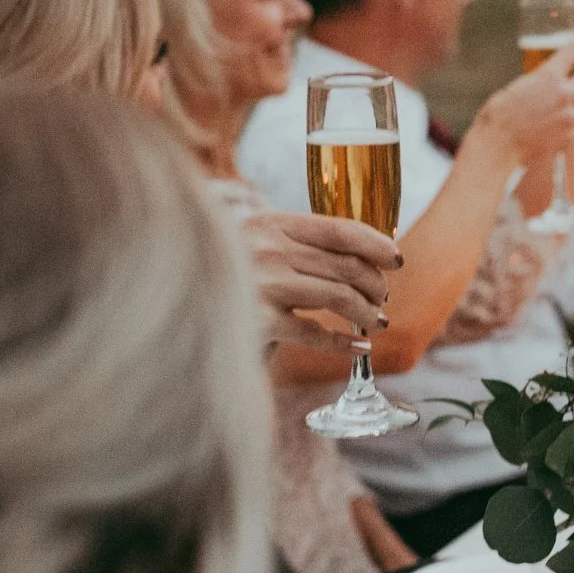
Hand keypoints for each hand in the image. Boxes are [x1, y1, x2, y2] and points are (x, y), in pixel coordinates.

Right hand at [242, 210, 401, 351]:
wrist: (176, 305)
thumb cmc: (227, 276)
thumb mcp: (257, 245)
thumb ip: (298, 244)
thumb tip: (366, 254)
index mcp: (271, 223)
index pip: (340, 229)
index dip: (376, 244)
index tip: (397, 259)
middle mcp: (268, 249)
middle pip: (345, 265)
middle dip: (374, 284)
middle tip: (383, 299)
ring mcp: (263, 284)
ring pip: (338, 296)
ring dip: (366, 312)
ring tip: (376, 322)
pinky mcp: (258, 321)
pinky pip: (315, 332)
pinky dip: (344, 343)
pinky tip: (360, 349)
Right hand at [470, 35, 573, 164]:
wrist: (497, 144)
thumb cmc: (498, 115)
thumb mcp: (517, 90)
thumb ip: (539, 86)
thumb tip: (547, 89)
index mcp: (548, 75)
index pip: (573, 51)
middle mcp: (563, 92)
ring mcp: (568, 116)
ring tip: (559, 121)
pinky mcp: (569, 136)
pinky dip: (567, 135)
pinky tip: (551, 137)